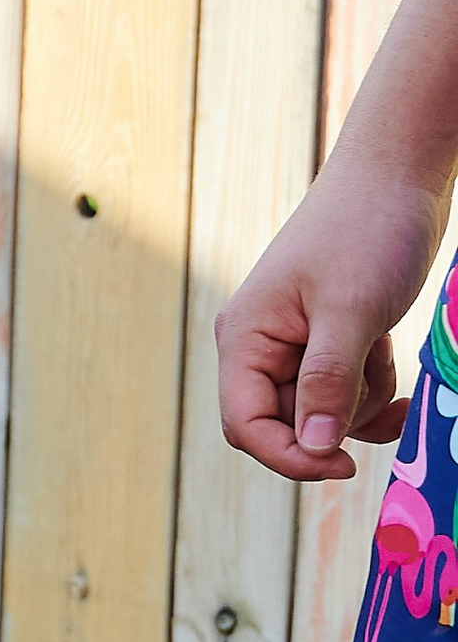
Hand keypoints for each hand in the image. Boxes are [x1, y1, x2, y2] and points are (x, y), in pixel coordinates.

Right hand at [217, 154, 443, 480]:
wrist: (397, 176)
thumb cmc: (366, 230)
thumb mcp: (351, 311)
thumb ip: (328, 381)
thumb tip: (316, 445)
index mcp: (245, 337)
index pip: (247, 425)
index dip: (291, 455)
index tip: (343, 465)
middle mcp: (260, 345)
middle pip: (287, 424)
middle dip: (338, 420)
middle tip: (383, 391)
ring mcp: (294, 343)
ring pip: (322, 411)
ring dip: (363, 399)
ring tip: (385, 350)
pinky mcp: (328, 339)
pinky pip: (345, 390)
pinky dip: (373, 387)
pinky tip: (393, 357)